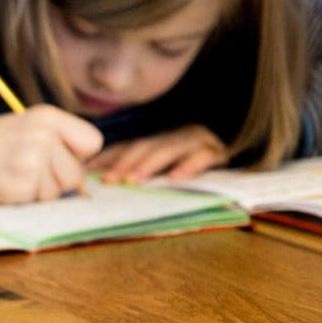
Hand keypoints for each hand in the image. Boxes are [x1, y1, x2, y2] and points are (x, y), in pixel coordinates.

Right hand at [0, 106, 103, 203]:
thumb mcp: (34, 130)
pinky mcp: (22, 184)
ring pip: (59, 191)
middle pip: (76, 173)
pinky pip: (40, 201)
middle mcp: (43, 135)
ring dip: (41, 190)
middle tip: (30, 168)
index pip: (93, 141)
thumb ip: (64, 149)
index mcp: (50, 117)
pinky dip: (27, 198)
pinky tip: (11, 183)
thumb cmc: (1, 144)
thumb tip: (84, 187)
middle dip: (57, 179)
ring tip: (18, 174)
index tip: (58, 155)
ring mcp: (33, 160)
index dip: (78, 155)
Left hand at [92, 124, 227, 183]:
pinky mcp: (216, 152)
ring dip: (149, 165)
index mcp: (157, 141)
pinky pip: (202, 158)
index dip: (107, 158)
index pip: (127, 146)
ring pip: (168, 150)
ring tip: (133, 181)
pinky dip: (188, 167)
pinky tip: (175, 179)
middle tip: (109, 180)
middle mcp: (173, 137)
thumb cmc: (192, 167)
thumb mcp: (164, 169)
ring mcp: (195, 141)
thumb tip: (98, 184)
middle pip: (144, 146)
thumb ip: (137, 173)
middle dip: (124, 163)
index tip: (87, 172)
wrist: (234, 153)